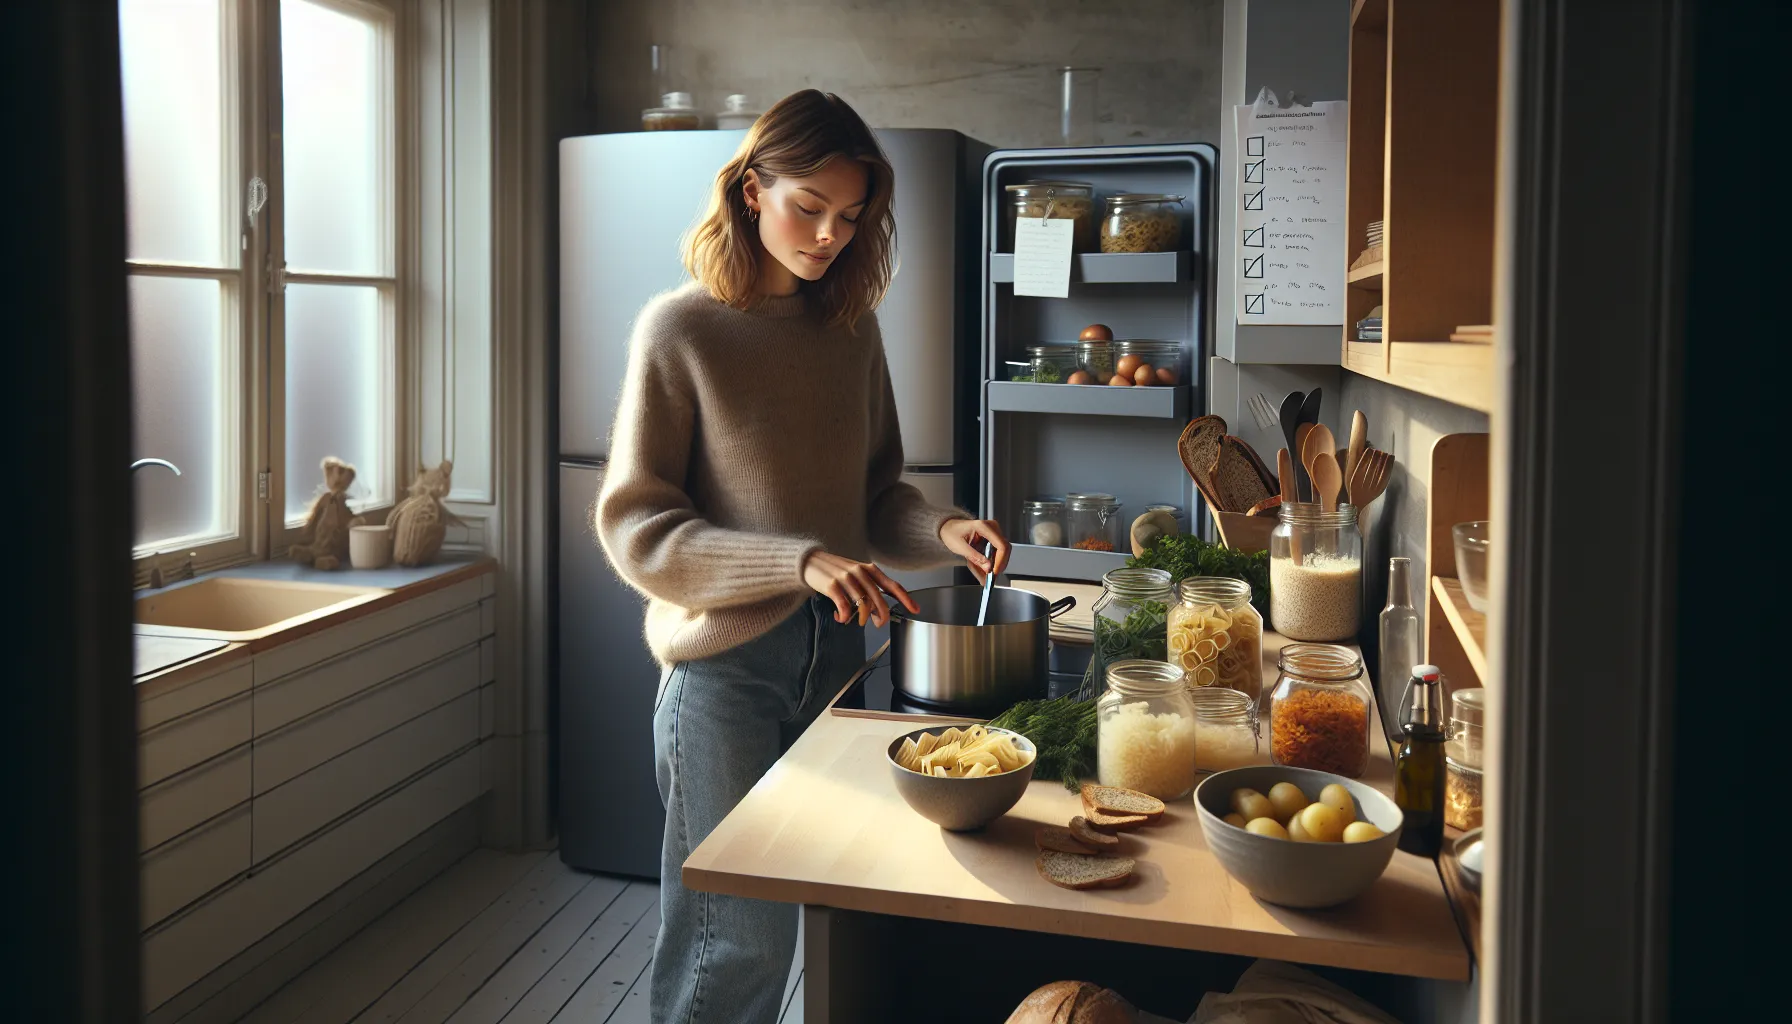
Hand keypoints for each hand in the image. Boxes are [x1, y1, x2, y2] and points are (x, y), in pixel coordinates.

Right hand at [801, 550, 917, 627]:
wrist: (811, 560)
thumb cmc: (836, 570)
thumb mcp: (857, 573)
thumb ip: (870, 588)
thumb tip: (880, 610)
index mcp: (870, 570)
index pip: (892, 586)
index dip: (906, 599)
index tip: (915, 609)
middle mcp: (860, 573)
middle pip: (879, 600)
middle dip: (882, 616)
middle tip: (879, 623)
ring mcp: (846, 579)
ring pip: (863, 605)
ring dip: (862, 618)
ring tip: (857, 621)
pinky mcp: (832, 585)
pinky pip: (844, 607)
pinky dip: (844, 617)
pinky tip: (841, 617)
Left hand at [939, 518, 1010, 583]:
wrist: (949, 528)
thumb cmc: (952, 533)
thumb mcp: (960, 547)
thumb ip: (975, 557)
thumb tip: (988, 568)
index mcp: (983, 527)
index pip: (1001, 545)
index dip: (1000, 561)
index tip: (994, 572)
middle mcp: (992, 528)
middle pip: (1004, 550)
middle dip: (997, 565)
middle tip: (989, 578)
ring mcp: (994, 533)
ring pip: (1001, 554)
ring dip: (993, 566)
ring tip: (983, 576)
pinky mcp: (993, 539)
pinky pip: (996, 554)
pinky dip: (989, 564)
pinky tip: (982, 571)